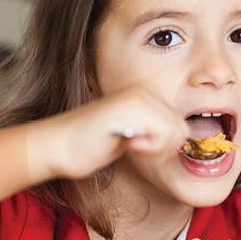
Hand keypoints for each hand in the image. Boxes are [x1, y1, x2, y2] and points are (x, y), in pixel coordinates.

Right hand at [32, 84, 189, 180]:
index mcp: (145, 95)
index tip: (138, 145)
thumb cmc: (91, 146)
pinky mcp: (134, 107)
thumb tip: (183, 135)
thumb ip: (156, 131)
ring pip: (175, 131)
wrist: (57, 146)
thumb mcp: (133, 135)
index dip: (164, 144)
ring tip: (130, 143)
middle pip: (182, 128)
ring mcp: (139, 96)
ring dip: (155, 147)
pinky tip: (128, 143)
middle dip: (162, 147)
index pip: (180, 124)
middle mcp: (144, 91)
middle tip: (134, 146)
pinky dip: (149, 147)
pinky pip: (164, 134)